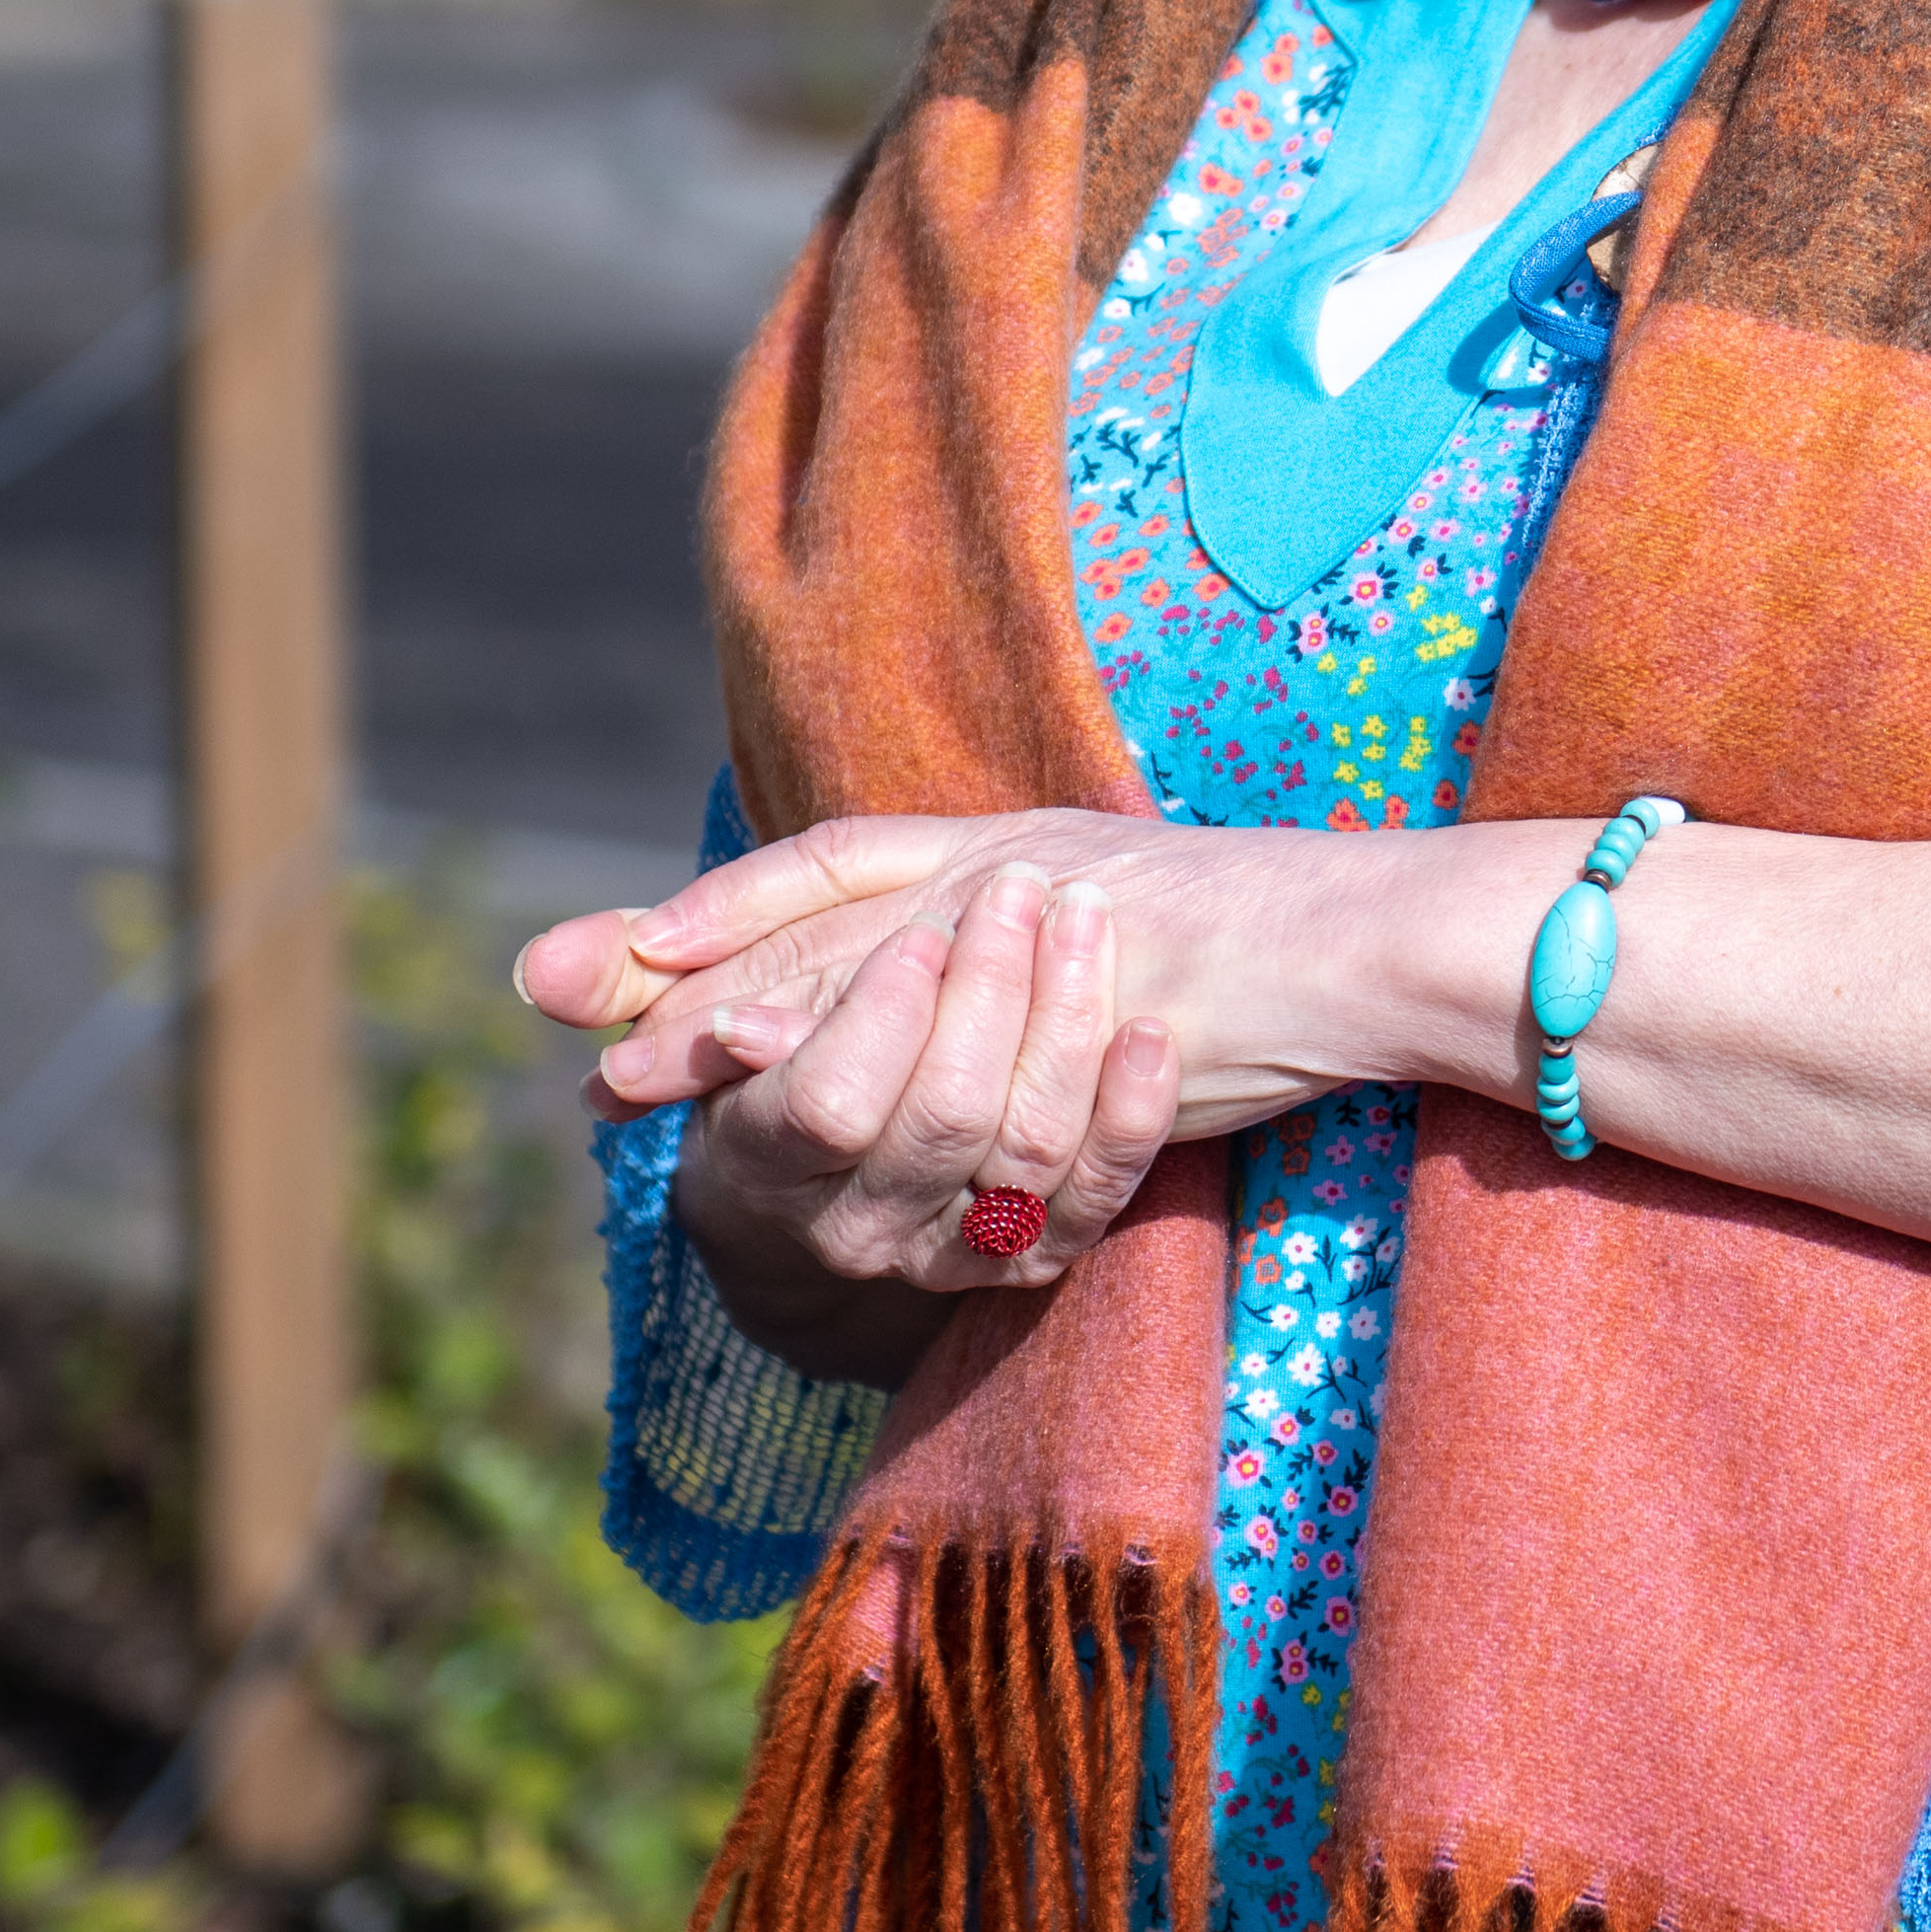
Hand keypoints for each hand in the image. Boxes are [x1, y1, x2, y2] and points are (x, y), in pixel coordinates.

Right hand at [514, 857, 1179, 1364]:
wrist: (840, 1177)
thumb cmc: (773, 1050)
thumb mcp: (705, 1000)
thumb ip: (634, 974)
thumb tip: (536, 971)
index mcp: (766, 1159)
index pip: (828, 1103)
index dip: (882, 1015)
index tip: (926, 925)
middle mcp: (857, 1228)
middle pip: (941, 1118)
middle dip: (991, 990)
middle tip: (1024, 888)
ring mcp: (951, 1253)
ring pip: (1025, 1154)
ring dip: (1065, 1026)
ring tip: (1084, 918)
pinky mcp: (1034, 1258)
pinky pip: (1096, 1202)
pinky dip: (1129, 1116)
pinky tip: (1148, 1032)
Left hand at [524, 812, 1496, 1151]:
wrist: (1375, 947)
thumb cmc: (1245, 967)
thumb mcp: (1081, 956)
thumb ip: (967, 974)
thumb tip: (848, 1035)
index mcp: (1009, 845)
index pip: (832, 866)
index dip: (717, 913)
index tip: (602, 971)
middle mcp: (1012, 856)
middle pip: (814, 904)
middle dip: (685, 959)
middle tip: (555, 996)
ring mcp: (1052, 901)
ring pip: (863, 953)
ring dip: (744, 1007)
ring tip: (637, 1060)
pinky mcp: (1088, 964)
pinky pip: (949, 1004)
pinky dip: (855, 1041)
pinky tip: (783, 1087)